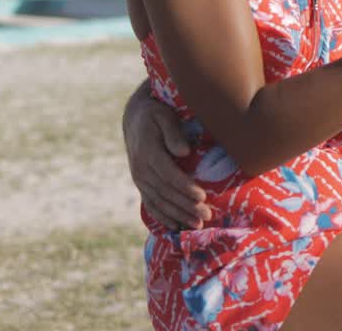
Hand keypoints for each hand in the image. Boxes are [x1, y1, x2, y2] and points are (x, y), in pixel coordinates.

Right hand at [123, 82, 212, 229]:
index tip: (202, 197)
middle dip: (187, 206)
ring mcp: (139, 179)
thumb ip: (173, 133)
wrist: (134, 119)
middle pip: (166, 193)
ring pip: (159, 202)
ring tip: (198, 224)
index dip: (185, 188)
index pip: (168, 175)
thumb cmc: (156, 115)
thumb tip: (184, 151)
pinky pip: (150, 204)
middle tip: (207, 216)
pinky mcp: (141, 184)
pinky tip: (176, 226)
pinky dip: (163, 216)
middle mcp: (141, 169)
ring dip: (178, 215)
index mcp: (148, 152)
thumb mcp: (164, 116)